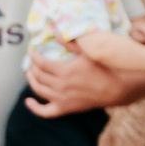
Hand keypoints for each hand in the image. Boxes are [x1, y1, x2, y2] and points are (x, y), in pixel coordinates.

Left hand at [24, 48, 144, 116]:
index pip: (41, 63)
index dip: (33, 57)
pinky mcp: (65, 108)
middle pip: (38, 76)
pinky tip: (28, 101)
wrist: (115, 89)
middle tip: (32, 61)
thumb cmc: (104, 69)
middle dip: (32, 67)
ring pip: (38, 90)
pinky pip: (45, 112)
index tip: (31, 51)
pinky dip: (34, 108)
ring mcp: (61, 99)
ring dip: (31, 81)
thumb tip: (57, 33)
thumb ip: (71, 44)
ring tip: (30, 74)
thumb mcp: (88, 53)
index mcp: (65, 71)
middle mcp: (60, 86)